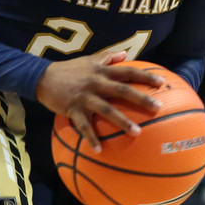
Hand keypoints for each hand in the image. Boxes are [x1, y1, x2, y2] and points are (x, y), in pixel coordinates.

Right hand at [36, 51, 162, 151]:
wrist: (43, 77)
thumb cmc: (70, 69)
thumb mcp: (89, 59)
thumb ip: (107, 56)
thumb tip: (126, 53)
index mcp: (101, 71)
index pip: (127, 72)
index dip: (145, 76)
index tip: (162, 83)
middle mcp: (95, 82)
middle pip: (121, 90)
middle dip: (140, 98)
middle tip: (158, 108)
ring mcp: (84, 96)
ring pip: (106, 109)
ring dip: (122, 121)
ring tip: (138, 132)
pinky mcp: (73, 109)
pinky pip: (84, 126)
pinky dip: (91, 138)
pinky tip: (100, 150)